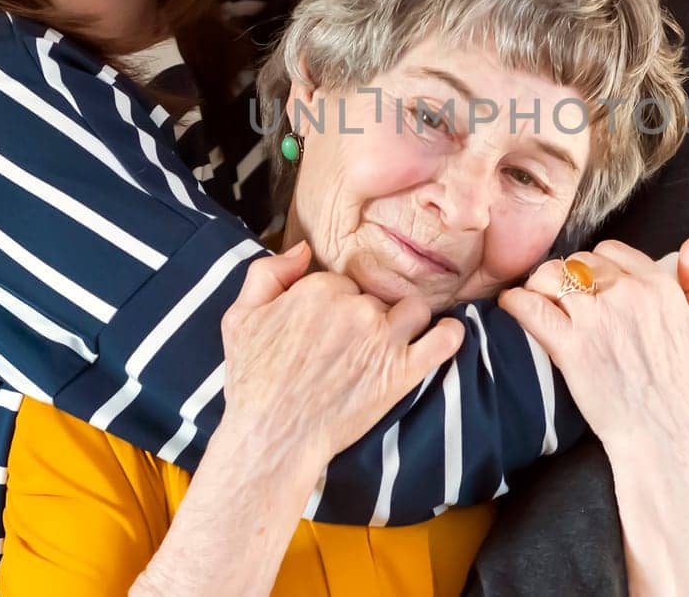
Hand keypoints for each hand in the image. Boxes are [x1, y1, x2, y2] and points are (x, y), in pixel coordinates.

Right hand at [219, 242, 465, 463]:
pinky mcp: (403, 372)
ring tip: (388, 345)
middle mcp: (355, 308)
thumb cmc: (252, 381)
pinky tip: (444, 334)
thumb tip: (304, 250)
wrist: (272, 438)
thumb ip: (267, 272)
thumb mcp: (239, 317)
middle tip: (348, 347)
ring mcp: (383, 339)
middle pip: (376, 297)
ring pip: (412, 310)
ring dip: (404, 323)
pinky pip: (444, 340)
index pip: (344, 281)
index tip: (327, 330)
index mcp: (318, 289)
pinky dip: (449, 334)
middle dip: (367, 316)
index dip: (336, 305)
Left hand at [498, 239, 688, 455]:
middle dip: (567, 275)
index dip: (597, 265)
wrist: (669, 440)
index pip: (612, 251)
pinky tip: (512, 307)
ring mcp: (597, 320)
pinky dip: (515, 302)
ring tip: (537, 301)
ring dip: (539, 285)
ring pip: (551, 277)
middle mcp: (627, 295)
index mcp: (659, 288)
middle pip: (578, 262)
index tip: (590, 284)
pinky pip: (530, 307)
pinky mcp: (570, 348)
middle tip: (560, 296)